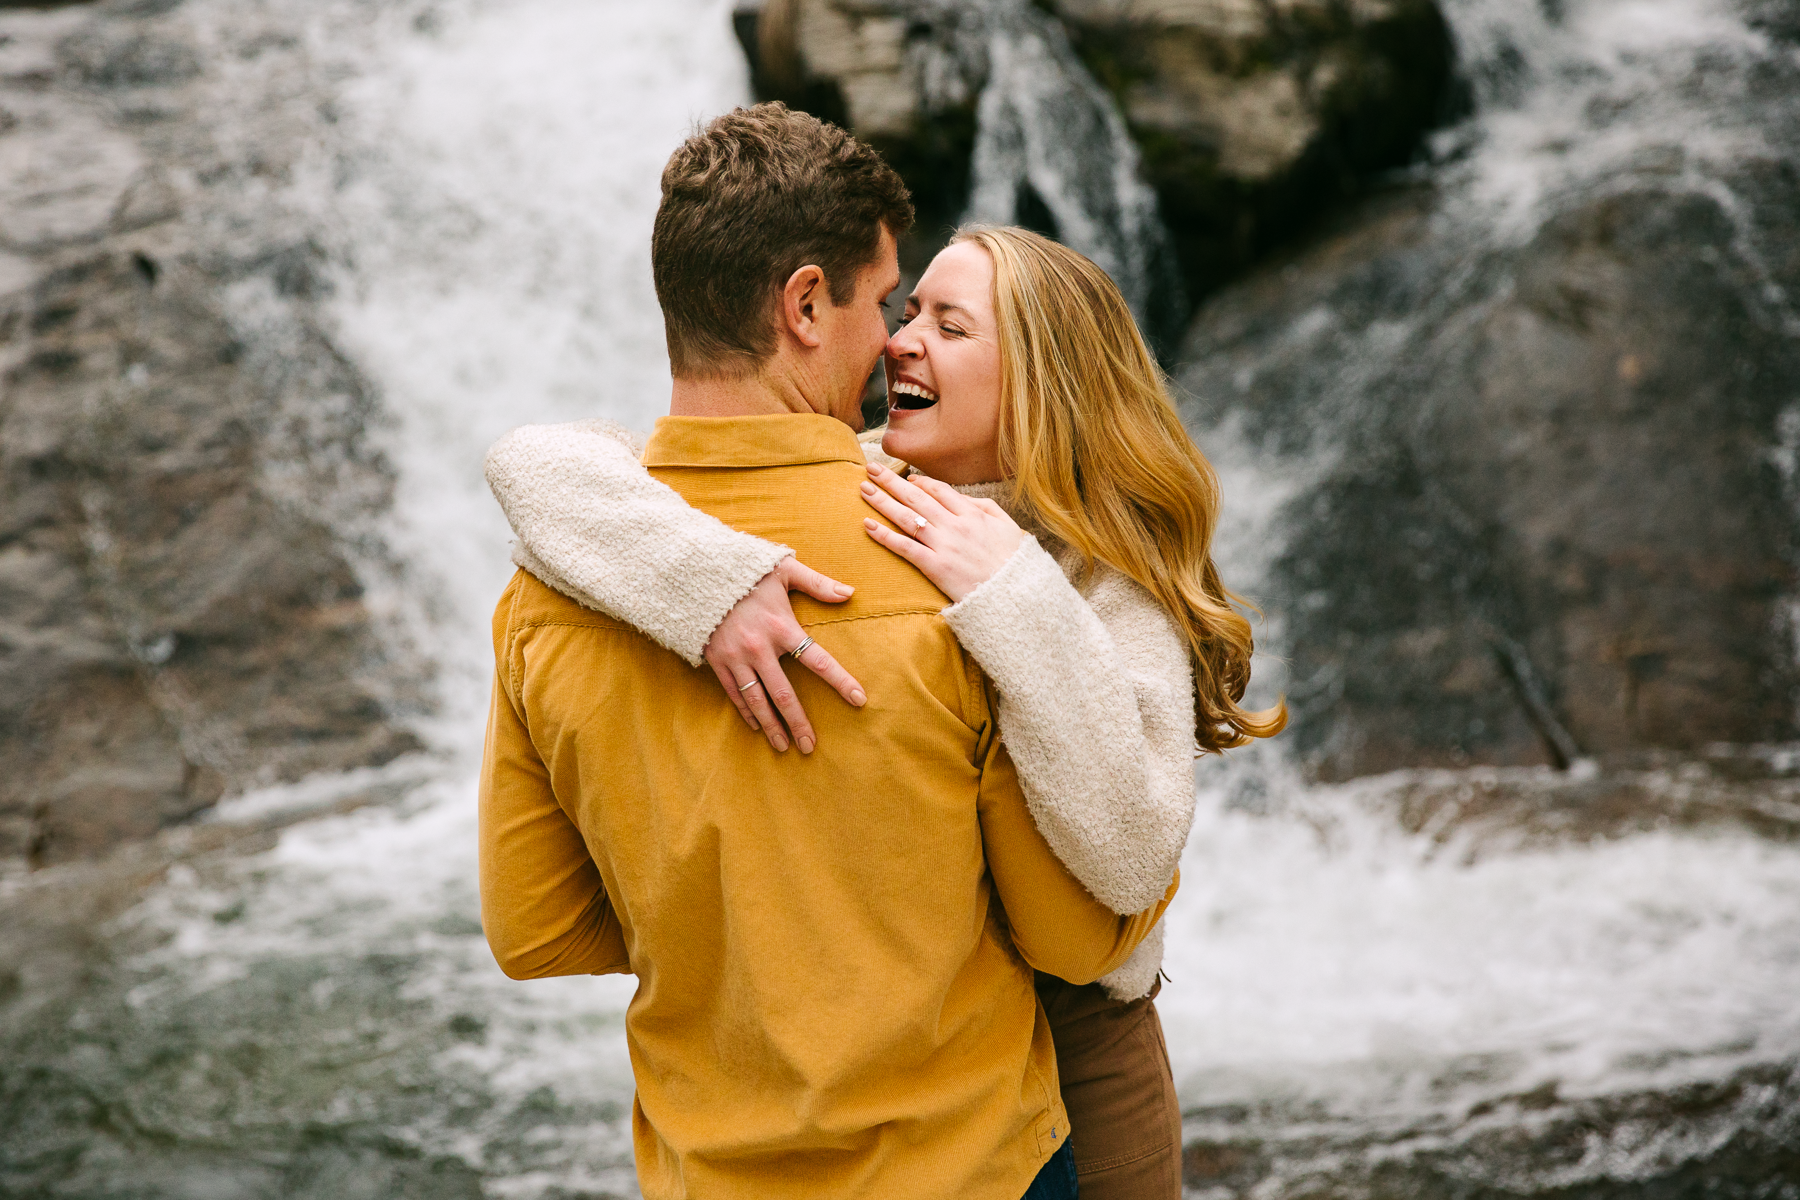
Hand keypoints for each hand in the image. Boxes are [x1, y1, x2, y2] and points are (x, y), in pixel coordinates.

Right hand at [705, 557, 866, 754]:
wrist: (695, 573)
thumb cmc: (745, 570)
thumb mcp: (783, 569)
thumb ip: (817, 582)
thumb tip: (850, 592)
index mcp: (781, 627)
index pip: (818, 660)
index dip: (840, 681)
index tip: (859, 700)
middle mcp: (759, 647)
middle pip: (785, 694)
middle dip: (799, 723)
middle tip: (810, 747)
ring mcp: (736, 657)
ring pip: (758, 701)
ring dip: (772, 726)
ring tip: (784, 747)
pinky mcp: (717, 661)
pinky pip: (735, 694)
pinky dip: (747, 712)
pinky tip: (757, 726)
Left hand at [859, 462, 1024, 601]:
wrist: (1015, 594)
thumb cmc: (1013, 561)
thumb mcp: (1007, 526)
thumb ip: (983, 507)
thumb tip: (961, 497)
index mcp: (972, 514)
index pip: (939, 490)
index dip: (920, 481)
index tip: (906, 477)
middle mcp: (955, 525)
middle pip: (916, 497)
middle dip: (891, 481)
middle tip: (871, 469)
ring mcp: (944, 545)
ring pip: (906, 517)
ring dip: (882, 501)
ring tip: (863, 489)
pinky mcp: (935, 567)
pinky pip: (905, 548)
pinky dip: (885, 536)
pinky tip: (868, 525)